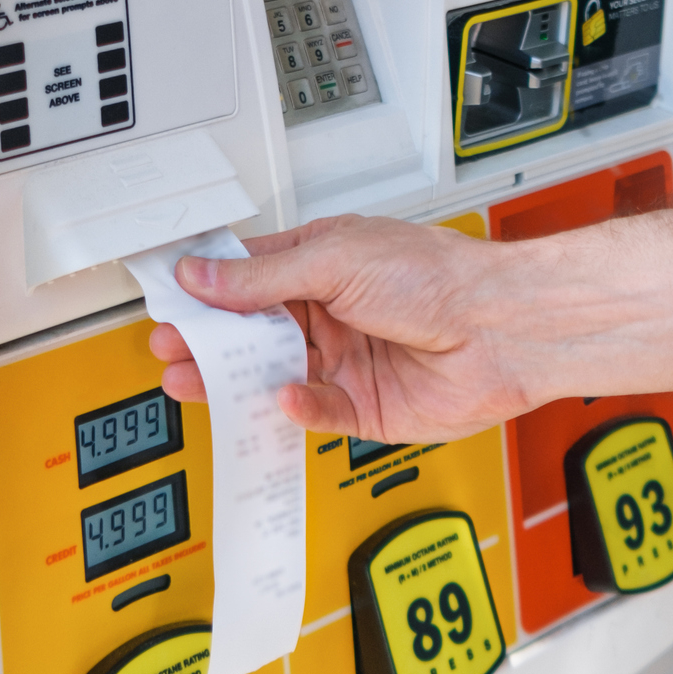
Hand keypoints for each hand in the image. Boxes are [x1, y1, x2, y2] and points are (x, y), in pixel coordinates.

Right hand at [147, 215, 540, 441]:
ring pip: (275, 376)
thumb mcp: (337, 260)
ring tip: (195, 382)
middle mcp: (333, 313)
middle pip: (253, 333)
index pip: (247, 277)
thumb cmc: (443, 279)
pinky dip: (298, 409)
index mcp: (322, 264)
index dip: (207, 290)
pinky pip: (317, 413)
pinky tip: (284, 397)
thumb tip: (204, 275)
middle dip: (210, 342)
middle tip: (171, 349)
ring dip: (236, 381)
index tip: (168, 301)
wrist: (504, 329)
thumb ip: (264, 276)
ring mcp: (348, 362)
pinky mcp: (366, 409)